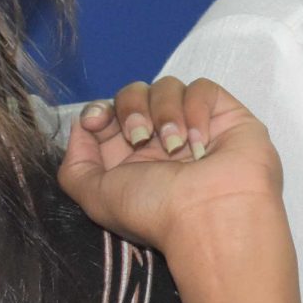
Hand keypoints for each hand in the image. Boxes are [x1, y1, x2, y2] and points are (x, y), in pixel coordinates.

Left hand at [58, 77, 283, 260]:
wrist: (210, 216)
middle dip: (130, 109)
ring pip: (167, 86)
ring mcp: (194, 126)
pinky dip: (196, 110)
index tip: (97, 122)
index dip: (98, 110)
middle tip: (140, 138)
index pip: (109, 114)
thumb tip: (80, 129)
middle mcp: (161, 141)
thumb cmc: (153, 210)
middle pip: (133, 92)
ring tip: (175, 146)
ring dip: (164, 113)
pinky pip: (203, 89)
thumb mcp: (96, 196)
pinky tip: (200, 143)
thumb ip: (75, 166)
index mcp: (132, 159)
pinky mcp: (226, 115)